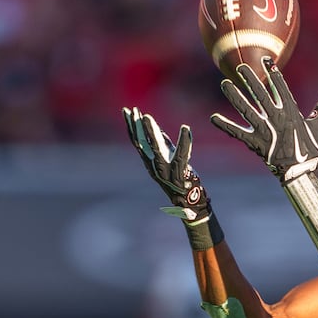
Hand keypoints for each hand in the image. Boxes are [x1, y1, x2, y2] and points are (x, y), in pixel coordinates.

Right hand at [122, 106, 218, 249]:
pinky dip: (184, 141)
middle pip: (140, 144)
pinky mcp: (180, 175)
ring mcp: (166, 172)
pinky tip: (186, 128)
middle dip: (135, 126)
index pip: (137, 143)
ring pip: (155, 149)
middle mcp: (155, 168)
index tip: (127, 111)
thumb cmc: (182, 182)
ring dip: (150, 132)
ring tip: (147, 116)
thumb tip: (156, 129)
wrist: (191, 207)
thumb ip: (163, 145)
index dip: (131, 127)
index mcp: (151, 164)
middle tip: (132, 110)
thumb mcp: (169, 160)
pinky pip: (182, 155)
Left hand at [211, 61, 317, 257]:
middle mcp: (277, 119)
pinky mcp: (256, 143)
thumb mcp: (317, 125)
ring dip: (235, 97)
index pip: (281, 88)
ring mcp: (265, 131)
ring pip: (247, 110)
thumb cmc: (312, 149)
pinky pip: (238, 133)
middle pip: (260, 95)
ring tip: (224, 84)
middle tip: (241, 67)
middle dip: (250, 80)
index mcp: (291, 112)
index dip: (273, 73)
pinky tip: (213, 117)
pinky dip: (225, 125)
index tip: (266, 60)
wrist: (304, 172)